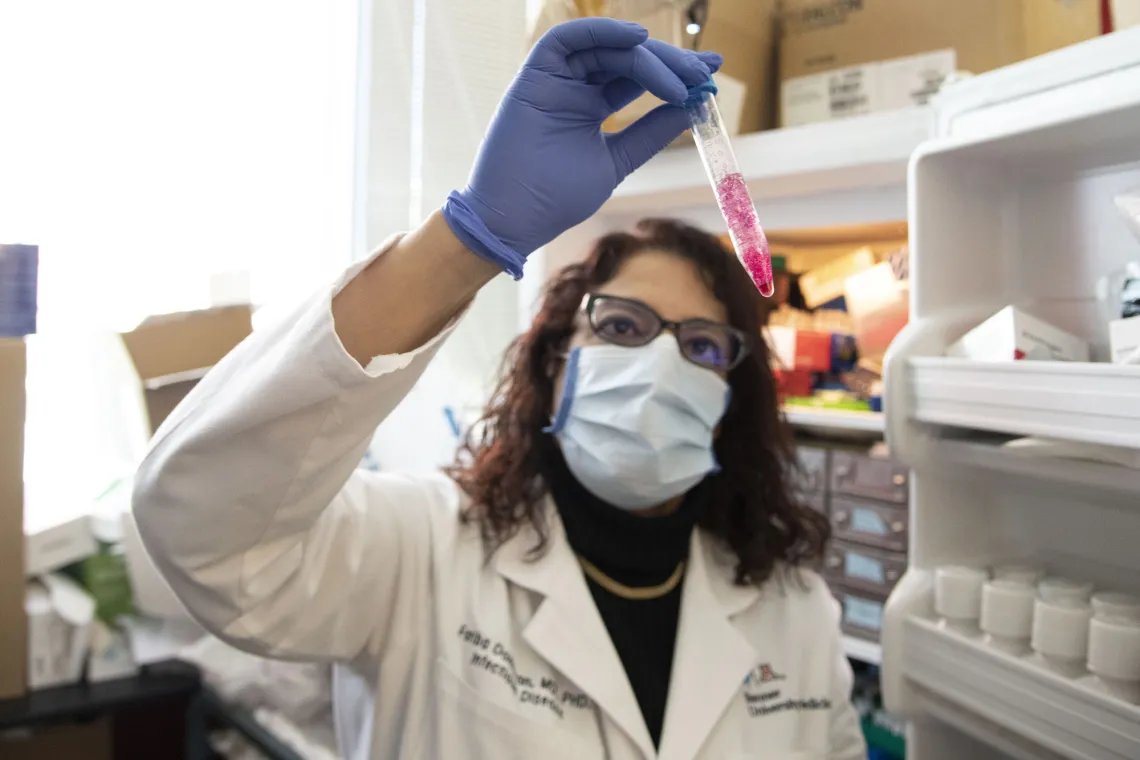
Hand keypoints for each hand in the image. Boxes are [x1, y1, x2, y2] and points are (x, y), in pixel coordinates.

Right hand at [442, 18, 721, 276]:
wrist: (515, 219)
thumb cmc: (556, 199)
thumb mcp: (617, 161)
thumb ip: (649, 133)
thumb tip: (690, 106)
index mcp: (590, 108)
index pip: (637, 79)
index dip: (673, 74)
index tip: (709, 78)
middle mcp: (574, 88)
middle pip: (627, 59)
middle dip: (668, 62)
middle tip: (702, 72)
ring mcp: (554, 79)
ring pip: (605, 47)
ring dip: (646, 54)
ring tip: (680, 73)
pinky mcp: (534, 75)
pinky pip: (566, 39)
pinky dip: (602, 31)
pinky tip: (638, 40)